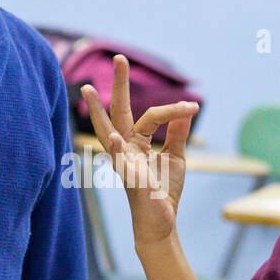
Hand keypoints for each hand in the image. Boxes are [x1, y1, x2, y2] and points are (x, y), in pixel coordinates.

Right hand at [80, 55, 198, 246]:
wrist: (161, 222)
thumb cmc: (164, 191)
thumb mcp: (175, 158)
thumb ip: (177, 134)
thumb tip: (185, 110)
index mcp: (136, 142)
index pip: (150, 116)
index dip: (173, 109)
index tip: (193, 105)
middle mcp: (125, 148)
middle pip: (118, 111)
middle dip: (118, 85)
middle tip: (118, 58)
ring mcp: (124, 162)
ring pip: (107, 132)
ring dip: (96, 112)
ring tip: (86, 91)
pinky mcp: (130, 179)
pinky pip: (121, 162)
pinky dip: (116, 150)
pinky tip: (111, 138)